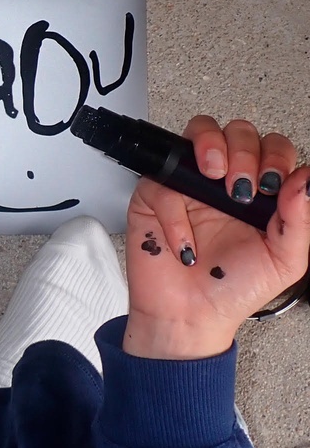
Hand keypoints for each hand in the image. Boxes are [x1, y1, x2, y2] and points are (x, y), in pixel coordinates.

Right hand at [124, 116, 309, 359]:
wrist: (189, 316)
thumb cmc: (232, 289)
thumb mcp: (285, 259)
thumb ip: (300, 220)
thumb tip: (306, 178)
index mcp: (257, 192)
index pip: (272, 148)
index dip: (274, 156)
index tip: (271, 185)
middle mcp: (222, 182)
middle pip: (236, 131)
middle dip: (244, 151)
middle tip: (241, 186)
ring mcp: (187, 184)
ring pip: (197, 132)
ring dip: (210, 145)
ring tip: (213, 176)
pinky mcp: (153, 197)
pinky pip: (161, 183)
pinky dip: (174, 214)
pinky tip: (186, 244)